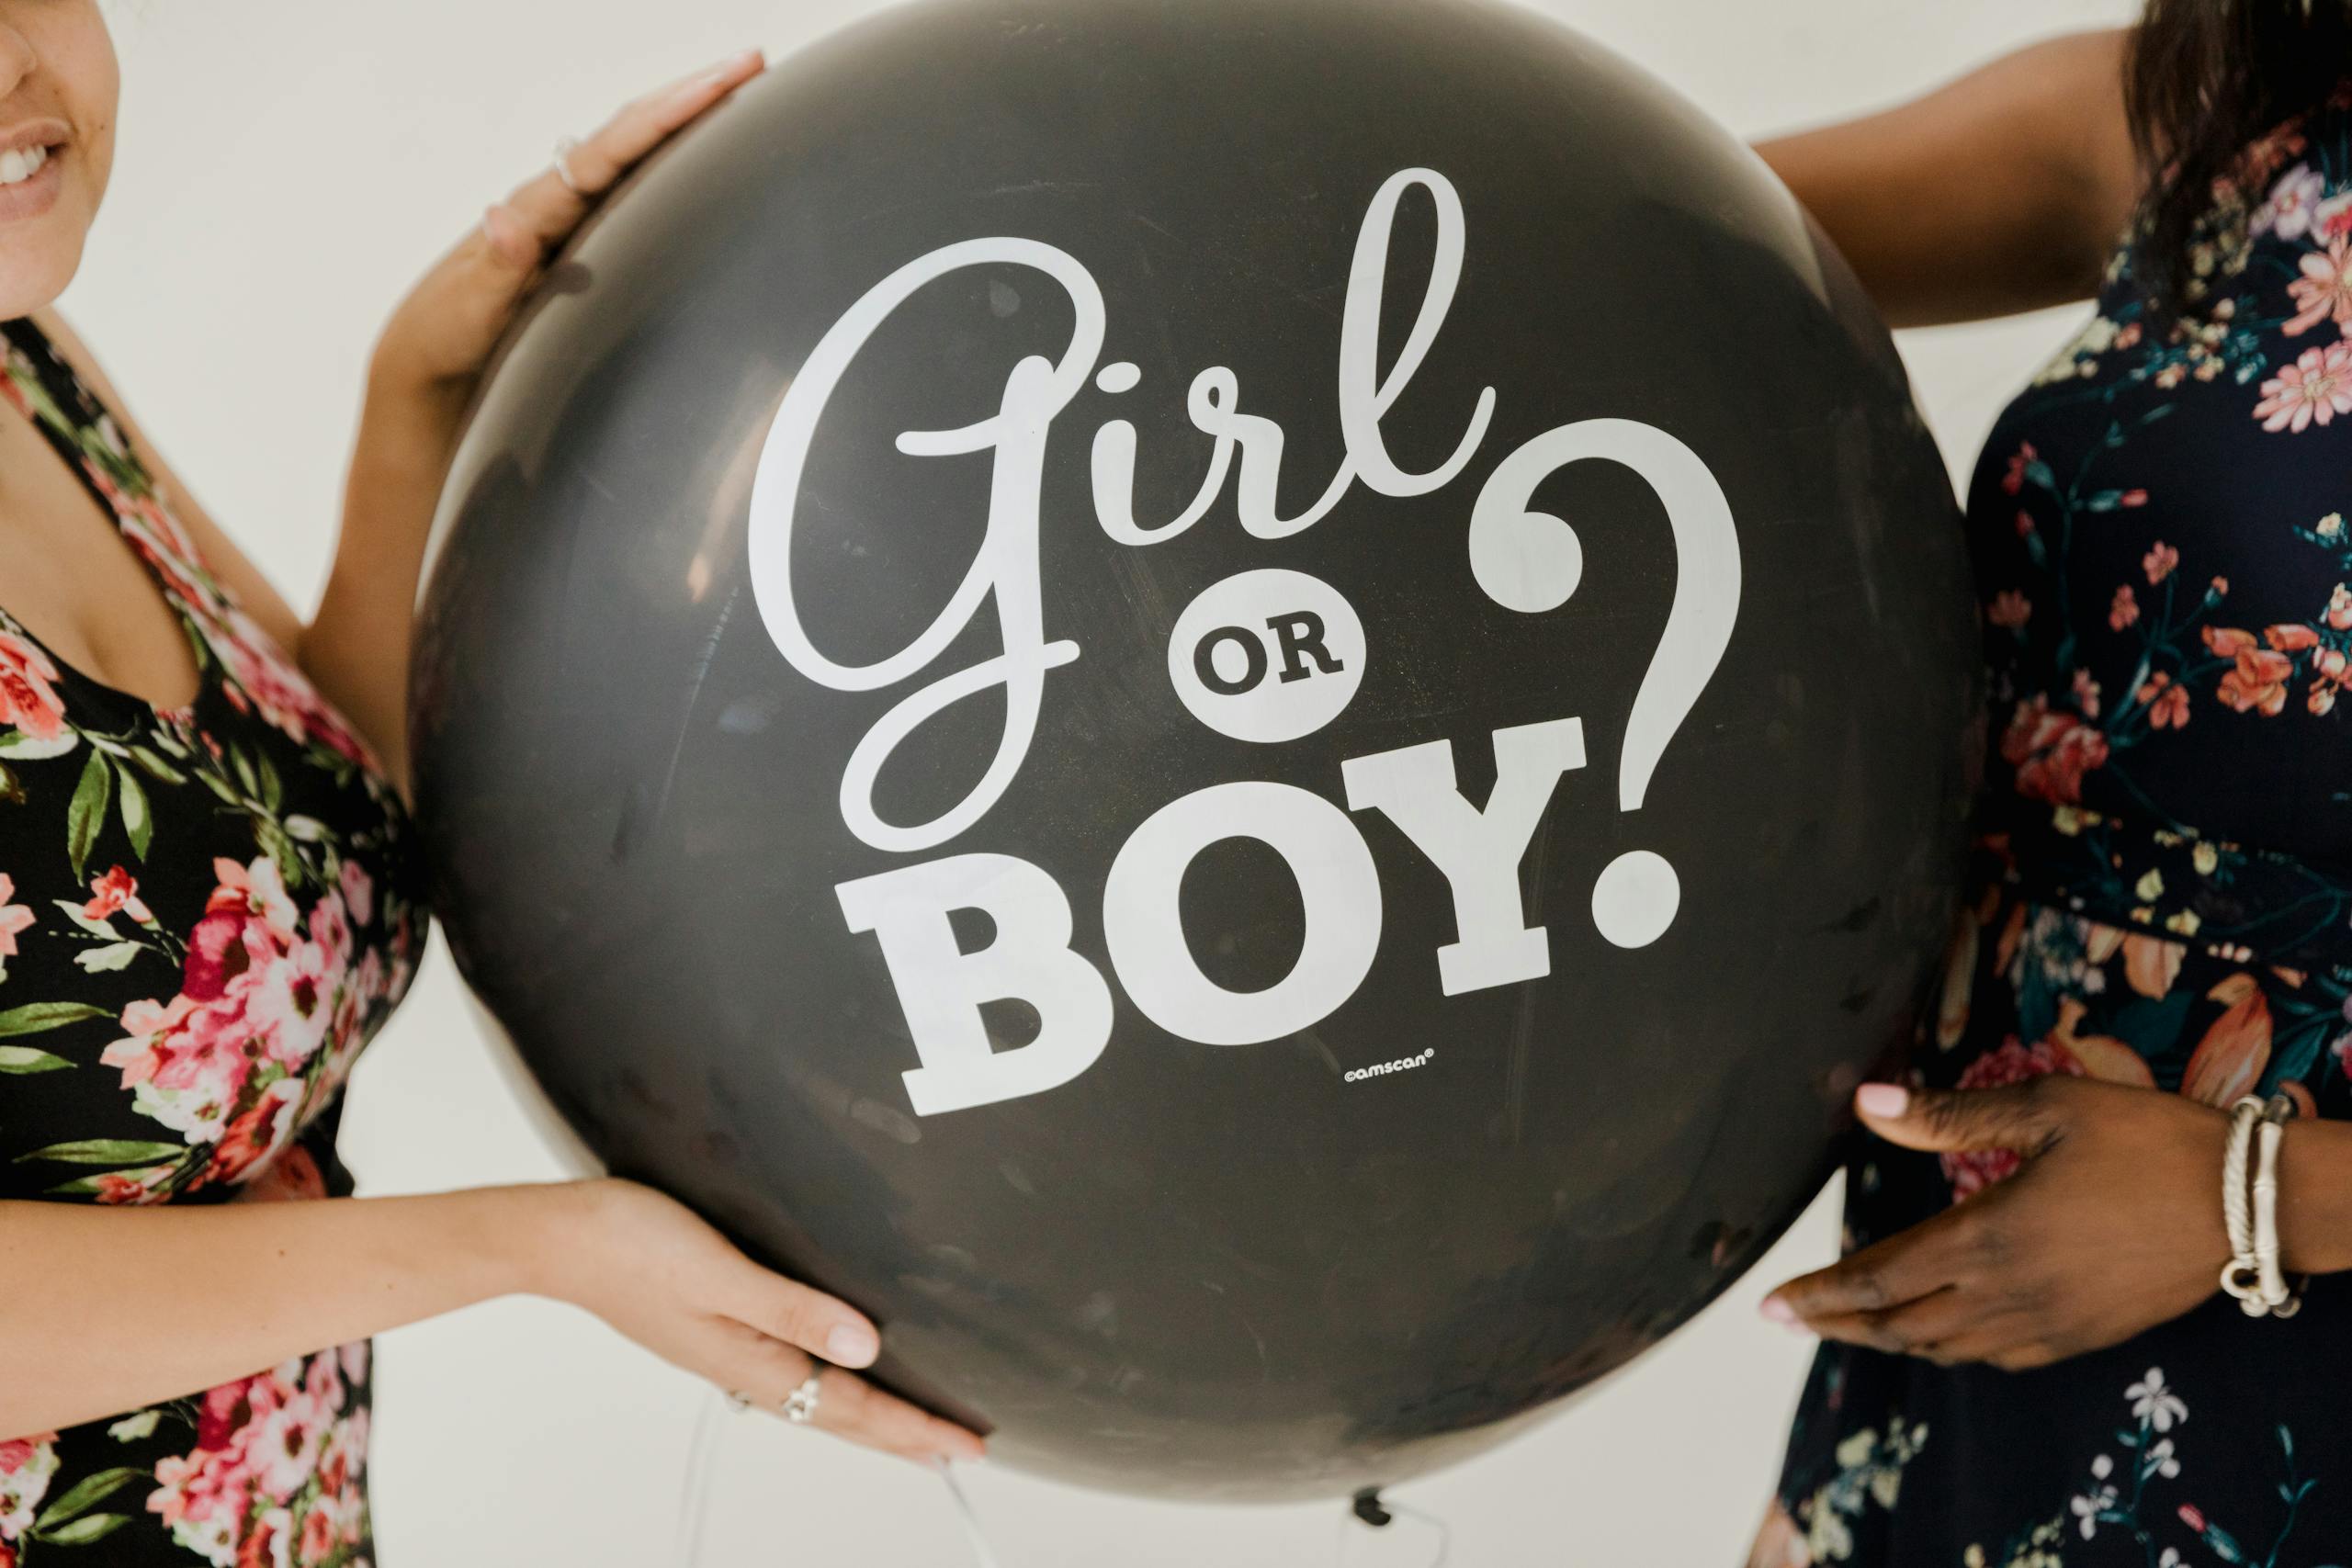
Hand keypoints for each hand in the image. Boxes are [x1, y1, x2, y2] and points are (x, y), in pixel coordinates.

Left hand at [367, 48, 765, 398]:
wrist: (433, 357)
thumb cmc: (451, 336)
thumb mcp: (471, 309)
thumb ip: (496, 267)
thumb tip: (504, 218)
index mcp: (539, 208)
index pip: (613, 149)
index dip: (667, 115)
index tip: (719, 83)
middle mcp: (558, 199)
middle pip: (633, 132)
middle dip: (691, 96)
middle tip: (751, 62)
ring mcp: (573, 216)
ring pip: (637, 152)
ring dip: (687, 119)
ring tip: (740, 91)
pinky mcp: (583, 238)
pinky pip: (635, 186)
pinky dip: (671, 158)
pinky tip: (703, 154)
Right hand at [530, 1178, 985, 1464]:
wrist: (561, 1238)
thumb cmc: (631, 1245)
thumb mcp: (722, 1271)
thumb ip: (794, 1309)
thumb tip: (864, 1346)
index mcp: (754, 1361)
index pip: (854, 1407)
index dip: (915, 1428)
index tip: (965, 1446)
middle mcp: (747, 1366)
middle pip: (842, 1416)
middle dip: (903, 1436)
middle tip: (956, 1452)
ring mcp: (731, 1352)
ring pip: (820, 1399)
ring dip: (870, 1416)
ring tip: (912, 1427)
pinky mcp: (719, 1328)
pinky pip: (793, 1373)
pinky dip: (832, 1385)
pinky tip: (837, 1375)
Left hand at [1760, 1077, 2236, 1370]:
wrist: (2249, 1204)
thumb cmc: (2147, 1142)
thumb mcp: (2046, 1108)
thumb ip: (1950, 1115)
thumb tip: (1867, 1105)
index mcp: (1988, 1237)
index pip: (1878, 1280)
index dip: (1819, 1295)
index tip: (1770, 1305)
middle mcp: (2009, 1294)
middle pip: (1900, 1327)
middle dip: (1837, 1325)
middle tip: (1788, 1320)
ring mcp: (2049, 1324)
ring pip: (1946, 1349)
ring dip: (1890, 1339)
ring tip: (1851, 1324)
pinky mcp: (2085, 1335)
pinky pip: (1999, 1357)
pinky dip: (1953, 1349)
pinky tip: (1943, 1333)